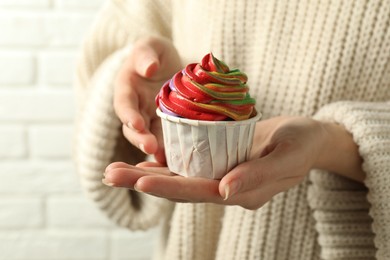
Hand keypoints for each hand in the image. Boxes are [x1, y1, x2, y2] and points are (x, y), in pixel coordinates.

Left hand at [103, 116, 363, 208]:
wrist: (309, 138)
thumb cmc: (302, 145)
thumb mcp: (288, 157)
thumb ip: (259, 175)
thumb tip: (225, 192)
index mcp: (241, 192)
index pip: (200, 192)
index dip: (170, 187)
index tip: (141, 179)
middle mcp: (226, 188)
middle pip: (180, 188)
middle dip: (144, 181)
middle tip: (109, 174)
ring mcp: (221, 175)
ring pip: (178, 177)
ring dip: (146, 173)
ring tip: (113, 169)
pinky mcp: (219, 160)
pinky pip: (188, 163)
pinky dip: (164, 162)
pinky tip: (142, 157)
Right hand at [114, 36, 181, 162]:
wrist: (168, 67)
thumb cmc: (156, 54)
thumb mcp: (151, 46)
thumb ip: (146, 54)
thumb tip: (149, 68)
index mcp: (127, 88)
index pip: (124, 103)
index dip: (128, 114)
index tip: (136, 123)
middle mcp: (135, 108)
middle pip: (133, 127)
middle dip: (140, 138)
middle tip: (150, 148)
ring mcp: (149, 120)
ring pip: (148, 137)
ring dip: (155, 149)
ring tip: (165, 158)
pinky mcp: (164, 127)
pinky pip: (165, 140)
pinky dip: (170, 150)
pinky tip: (179, 158)